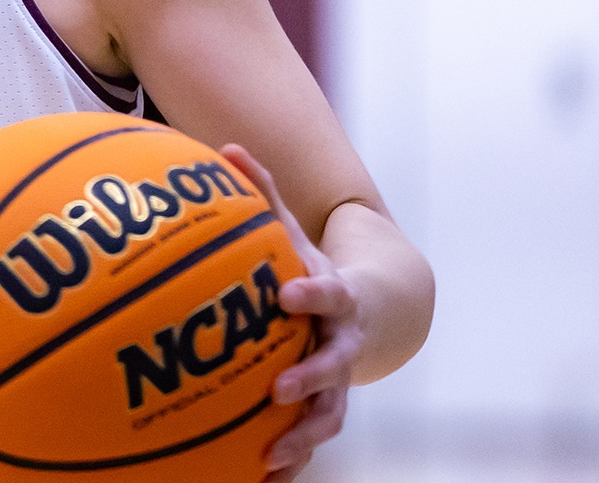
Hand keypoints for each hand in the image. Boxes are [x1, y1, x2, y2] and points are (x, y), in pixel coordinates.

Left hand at [221, 145, 363, 481]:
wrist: (371, 313)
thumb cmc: (312, 268)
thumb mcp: (293, 232)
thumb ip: (262, 193)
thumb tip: (226, 148)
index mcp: (335, 300)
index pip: (329, 295)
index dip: (312, 295)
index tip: (289, 295)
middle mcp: (342, 345)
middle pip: (334, 366)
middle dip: (311, 378)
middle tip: (279, 389)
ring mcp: (337, 382)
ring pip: (327, 415)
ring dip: (302, 436)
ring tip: (269, 457)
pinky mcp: (322, 409)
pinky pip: (307, 442)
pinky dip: (289, 464)